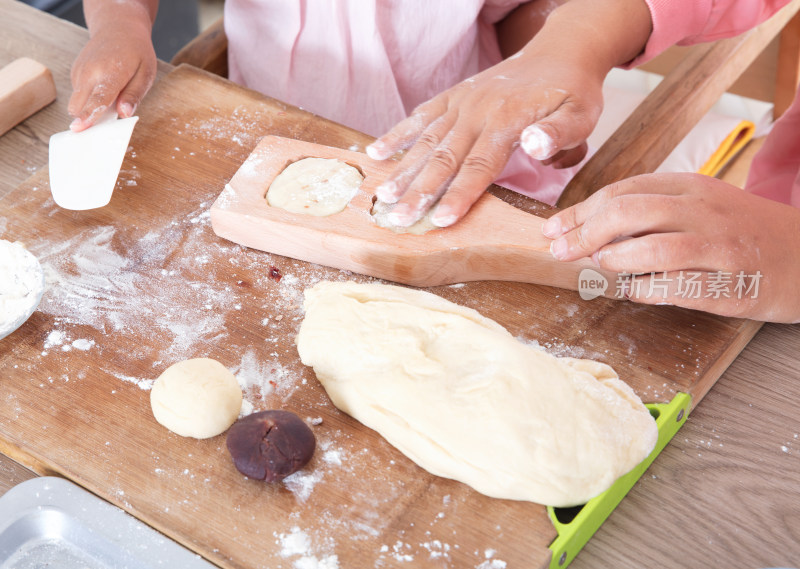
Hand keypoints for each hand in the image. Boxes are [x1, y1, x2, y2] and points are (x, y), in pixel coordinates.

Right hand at [68, 0, 157, 131]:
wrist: (118, 28)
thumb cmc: (136, 53)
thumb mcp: (145, 74)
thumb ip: (134, 95)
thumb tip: (124, 114)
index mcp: (110, 72)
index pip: (98, 98)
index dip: (89, 115)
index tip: (78, 128)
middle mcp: (89, 71)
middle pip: (79, 105)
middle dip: (87, 118)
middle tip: (107, 122)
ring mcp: (79, 71)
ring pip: (76, 102)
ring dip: (89, 108)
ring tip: (110, 97)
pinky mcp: (75, 72)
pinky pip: (78, 94)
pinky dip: (88, 98)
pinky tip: (103, 88)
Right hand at [366, 50, 599, 227]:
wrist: (559, 52)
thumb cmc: (572, 92)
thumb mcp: (580, 114)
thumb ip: (559, 133)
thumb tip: (534, 146)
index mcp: (506, 120)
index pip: (478, 166)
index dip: (458, 195)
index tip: (439, 220)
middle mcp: (477, 111)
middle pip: (443, 158)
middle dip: (419, 192)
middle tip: (397, 218)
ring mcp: (461, 103)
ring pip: (426, 141)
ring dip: (402, 170)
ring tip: (381, 195)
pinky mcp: (453, 97)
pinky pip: (421, 116)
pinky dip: (397, 134)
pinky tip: (376, 152)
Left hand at [542, 172, 799, 322]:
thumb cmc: (740, 230)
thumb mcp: (699, 203)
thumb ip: (651, 208)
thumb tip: (589, 226)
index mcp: (690, 186)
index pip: (622, 191)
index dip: (580, 211)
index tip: (554, 229)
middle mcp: (704, 210)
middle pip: (629, 212)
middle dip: (584, 232)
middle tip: (561, 251)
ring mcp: (719, 247)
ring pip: (653, 248)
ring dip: (614, 260)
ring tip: (602, 266)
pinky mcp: (731, 284)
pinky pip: (677, 288)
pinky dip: (644, 290)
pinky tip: (632, 290)